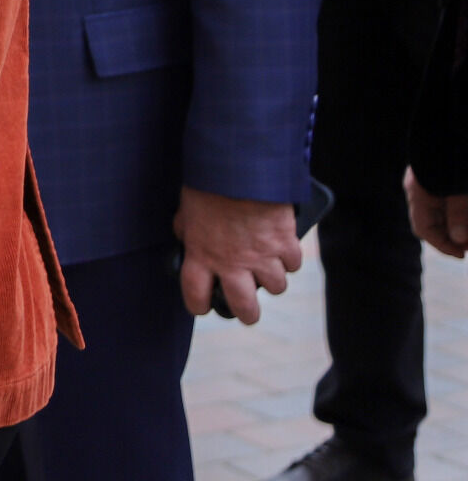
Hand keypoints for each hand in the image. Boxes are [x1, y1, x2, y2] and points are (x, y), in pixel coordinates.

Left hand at [174, 186, 301, 320]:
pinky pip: (293, 264)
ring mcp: (261, 255)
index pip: (196, 295)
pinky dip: (290, 259)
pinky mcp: (285, 243)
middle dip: (248, 313)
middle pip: (244, 306)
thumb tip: (187, 238)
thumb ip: (189, 230)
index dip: (199, 305)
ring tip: (267, 269)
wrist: (239, 167)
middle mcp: (232, 263)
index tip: (203, 306)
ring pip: (276, 287)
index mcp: (201, 255)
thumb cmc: (208, 185)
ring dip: (273, 280)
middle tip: (248, 311)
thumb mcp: (187, 210)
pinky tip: (283, 249)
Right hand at [409, 169, 467, 258]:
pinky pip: (448, 202)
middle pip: (433, 221)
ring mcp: (431, 182)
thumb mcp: (460, 191)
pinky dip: (459, 213)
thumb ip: (459, 214)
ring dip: (458, 225)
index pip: (424, 228)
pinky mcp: (444, 179)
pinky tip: (465, 216)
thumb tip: (459, 240)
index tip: (462, 255)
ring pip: (443, 212)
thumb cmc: (455, 160)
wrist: (463, 124)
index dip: (442, 245)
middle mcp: (422, 188)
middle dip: (452, 236)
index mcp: (418, 191)